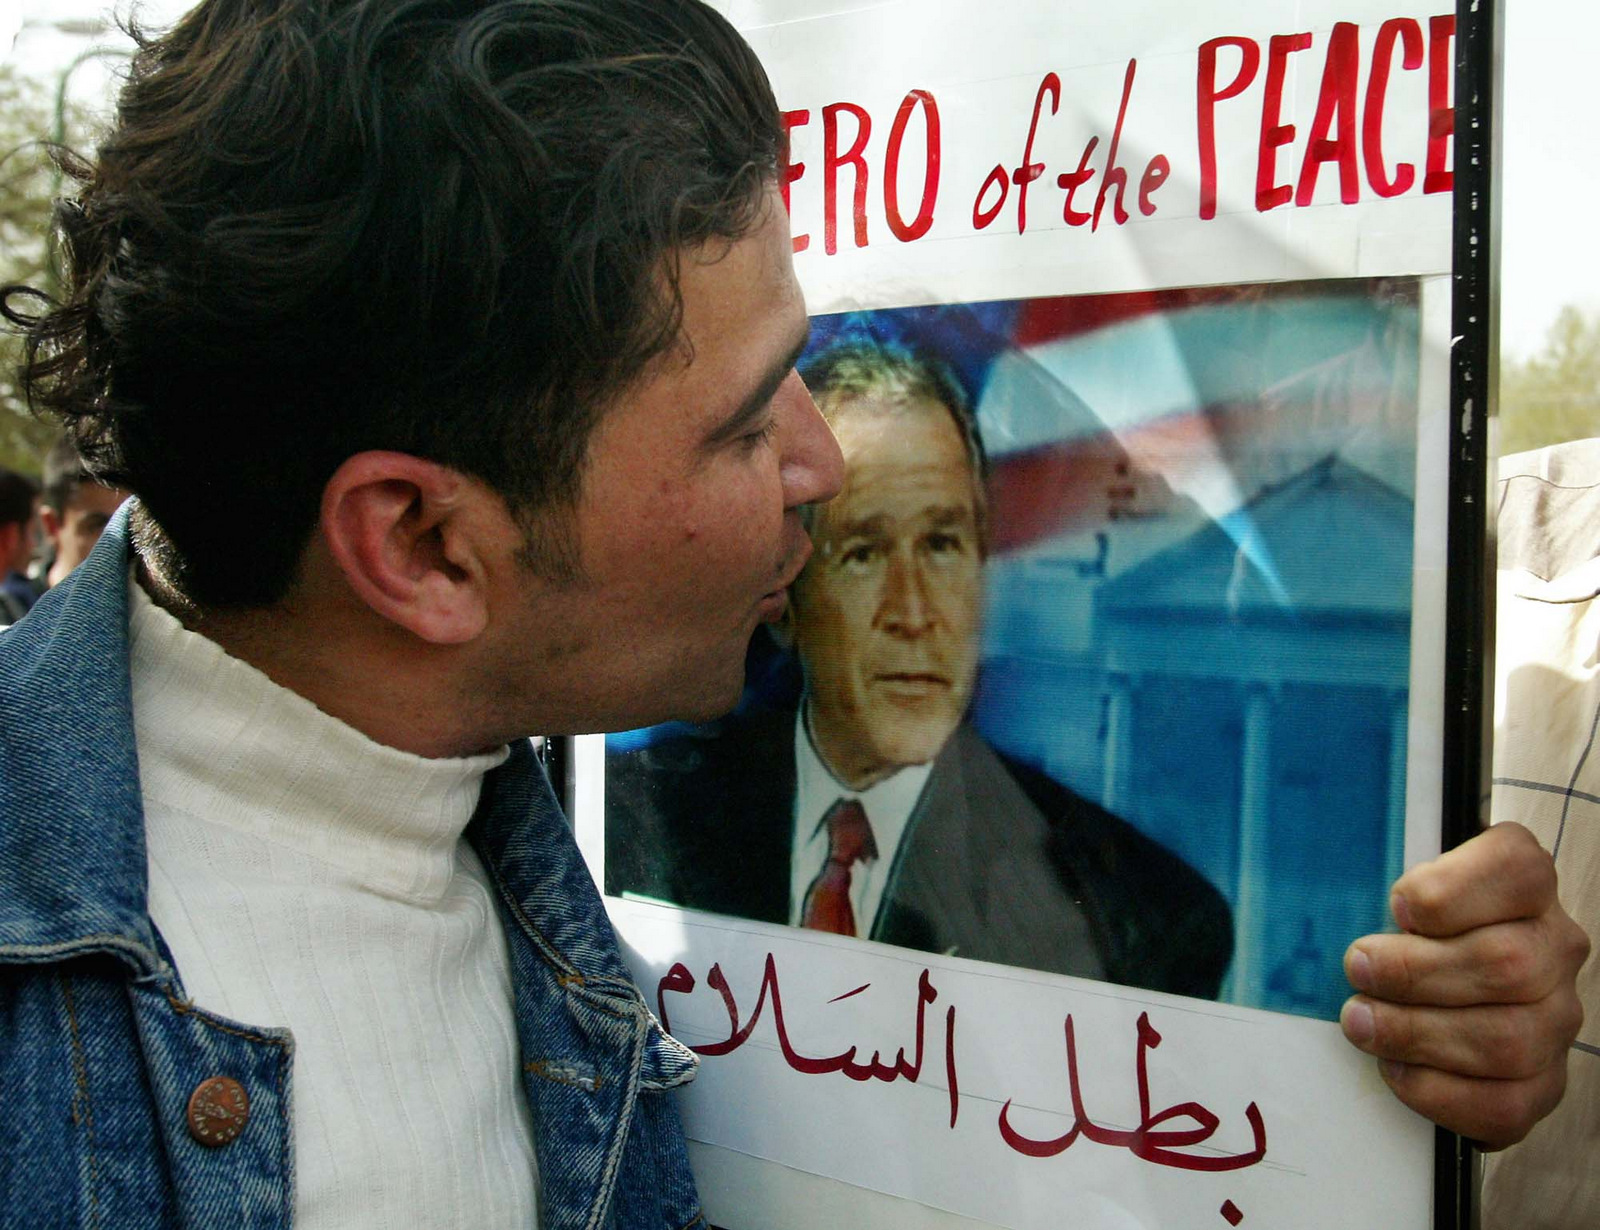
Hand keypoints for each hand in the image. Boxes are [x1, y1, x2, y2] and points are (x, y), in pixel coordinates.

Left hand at [1339, 822, 1589, 1147]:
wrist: (1438, 989)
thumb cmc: (1406, 927)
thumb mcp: (1393, 885)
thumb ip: (1375, 879)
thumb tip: (1322, 898)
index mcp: (1524, 883)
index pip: (1516, 869)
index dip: (1449, 890)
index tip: (1396, 906)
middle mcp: (1554, 947)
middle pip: (1507, 964)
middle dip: (1415, 972)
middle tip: (1358, 971)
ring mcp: (1556, 1017)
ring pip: (1507, 1039)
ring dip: (1417, 1035)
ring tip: (1362, 1023)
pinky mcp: (1543, 1082)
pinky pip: (1504, 1105)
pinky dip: (1439, 1092)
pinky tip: (1396, 1070)